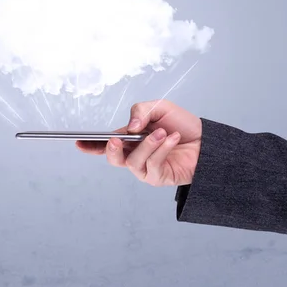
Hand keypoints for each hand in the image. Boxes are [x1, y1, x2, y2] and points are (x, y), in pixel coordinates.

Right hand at [76, 99, 201, 185]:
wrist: (207, 140)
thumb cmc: (182, 125)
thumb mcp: (160, 108)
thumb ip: (141, 111)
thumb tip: (130, 127)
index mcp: (130, 139)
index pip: (106, 143)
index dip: (91, 145)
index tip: (79, 142)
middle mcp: (135, 155)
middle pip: (114, 159)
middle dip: (111, 150)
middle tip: (117, 139)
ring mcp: (146, 169)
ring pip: (134, 162)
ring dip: (148, 145)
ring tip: (162, 132)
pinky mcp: (159, 178)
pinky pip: (153, 165)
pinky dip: (162, 149)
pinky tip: (172, 139)